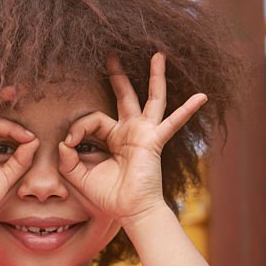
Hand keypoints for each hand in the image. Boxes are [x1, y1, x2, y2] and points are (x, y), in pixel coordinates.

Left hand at [58, 53, 206, 225]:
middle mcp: (130, 131)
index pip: (92, 120)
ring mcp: (144, 134)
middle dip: (117, 76)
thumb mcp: (79, 176)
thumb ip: (68, 159)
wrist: (130, 211)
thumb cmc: (108, 196)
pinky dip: (186, 110)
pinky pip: (172, 123)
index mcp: (112, 138)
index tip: (69, 143)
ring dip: (155, 77)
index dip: (77, 129)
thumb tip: (64, 142)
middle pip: (124, 97)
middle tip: (110, 55)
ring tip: (157, 55)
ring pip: (151, 99)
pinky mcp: (154, 142)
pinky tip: (201, 96)